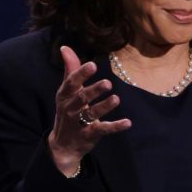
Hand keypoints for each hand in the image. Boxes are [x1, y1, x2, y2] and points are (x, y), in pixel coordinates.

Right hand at [47, 46, 130, 175]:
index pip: (71, 83)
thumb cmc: (67, 110)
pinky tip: (127, 122)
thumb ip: (70, 70)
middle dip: (94, 91)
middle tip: (108, 83)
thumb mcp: (66, 92)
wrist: (63, 144)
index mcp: (65, 95)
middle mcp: (71, 108)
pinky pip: (103, 130)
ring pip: (92, 114)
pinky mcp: (90, 134)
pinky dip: (115, 127)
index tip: (93, 64)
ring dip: (105, 107)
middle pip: (82, 99)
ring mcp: (80, 123)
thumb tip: (65, 47)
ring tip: (116, 99)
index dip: (81, 74)